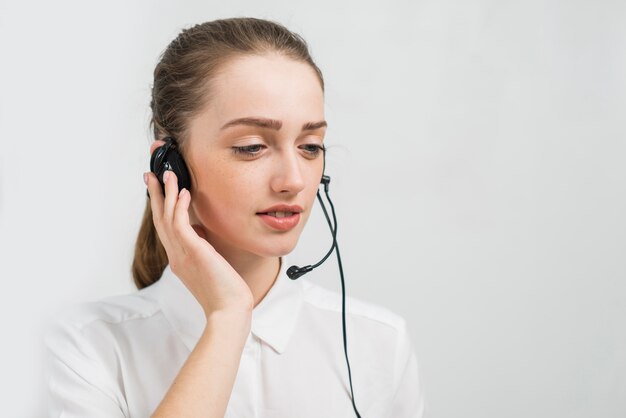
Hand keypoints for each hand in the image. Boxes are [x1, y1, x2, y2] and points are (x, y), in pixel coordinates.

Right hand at [144, 158, 253, 318]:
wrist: (229, 312)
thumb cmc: (225, 293)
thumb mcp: (210, 266)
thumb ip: (202, 249)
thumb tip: (202, 233)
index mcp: (179, 259)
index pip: (165, 228)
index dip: (160, 207)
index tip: (159, 190)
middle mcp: (176, 256)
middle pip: (160, 219)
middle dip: (155, 195)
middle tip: (150, 175)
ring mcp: (182, 254)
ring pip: (167, 218)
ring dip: (166, 193)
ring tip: (168, 174)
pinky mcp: (193, 252)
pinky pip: (181, 224)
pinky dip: (179, 206)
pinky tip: (183, 192)